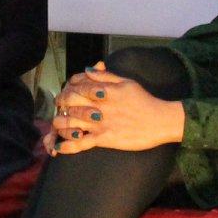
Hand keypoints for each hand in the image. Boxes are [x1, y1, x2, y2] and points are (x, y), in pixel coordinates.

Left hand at [46, 61, 184, 156]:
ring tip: (57, 125)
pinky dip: (67, 145)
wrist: (160, 121)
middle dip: (60, 105)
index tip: (65, 94)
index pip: (77, 86)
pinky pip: (81, 143)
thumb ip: (105, 76)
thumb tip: (87, 69)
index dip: (67, 89)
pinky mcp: (104, 138)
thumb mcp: (126, 82)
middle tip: (59, 108)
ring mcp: (100, 123)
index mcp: (104, 90)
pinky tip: (58, 147)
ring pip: (70, 122)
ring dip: (60, 124)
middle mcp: (99, 106)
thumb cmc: (144, 100)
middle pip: (69, 103)